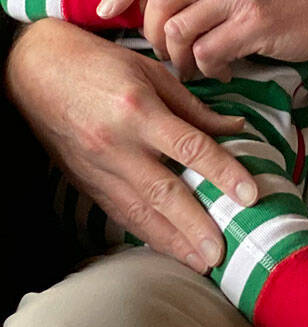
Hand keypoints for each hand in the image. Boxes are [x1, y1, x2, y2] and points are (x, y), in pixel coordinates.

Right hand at [5, 20, 256, 270]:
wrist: (38, 72)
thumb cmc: (100, 64)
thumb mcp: (151, 71)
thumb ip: (193, 105)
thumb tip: (235, 129)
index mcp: (139, 110)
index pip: (191, 147)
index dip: (223, 172)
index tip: (249, 195)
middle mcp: (119, 145)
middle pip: (164, 192)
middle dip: (195, 225)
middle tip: (222, 251)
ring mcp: (100, 169)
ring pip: (141, 213)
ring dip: (173, 241)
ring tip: (201, 262)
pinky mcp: (88, 183)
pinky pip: (121, 213)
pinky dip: (146, 233)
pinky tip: (167, 247)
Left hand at [98, 0, 307, 80]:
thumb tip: (144, 1)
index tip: (105, 10)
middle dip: (151, 35)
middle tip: (165, 52)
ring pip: (177, 31)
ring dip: (178, 59)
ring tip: (194, 65)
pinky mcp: (255, 21)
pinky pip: (207, 54)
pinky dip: (208, 69)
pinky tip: (224, 67)